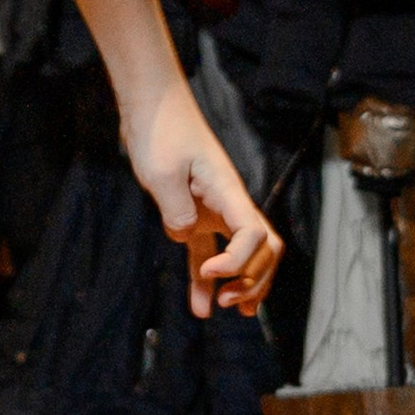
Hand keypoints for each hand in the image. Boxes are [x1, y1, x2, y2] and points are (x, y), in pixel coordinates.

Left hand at [122, 79, 281, 319]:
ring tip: (226, 310)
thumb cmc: (159, 131)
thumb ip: (177, 211)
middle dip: (253, 280)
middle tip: (226, 301)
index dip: (238, 262)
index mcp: (228, 192)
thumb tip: (186, 238)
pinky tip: (200, 305)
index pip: (255, 236)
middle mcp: (228, 203)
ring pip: (241, 255)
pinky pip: (208, 251)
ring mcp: (214, 209)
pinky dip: (206, 276)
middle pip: (263, 250)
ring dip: (240, 283)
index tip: (208, 271)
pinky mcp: (195, 212)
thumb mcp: (162, 173)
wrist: (151, 104)